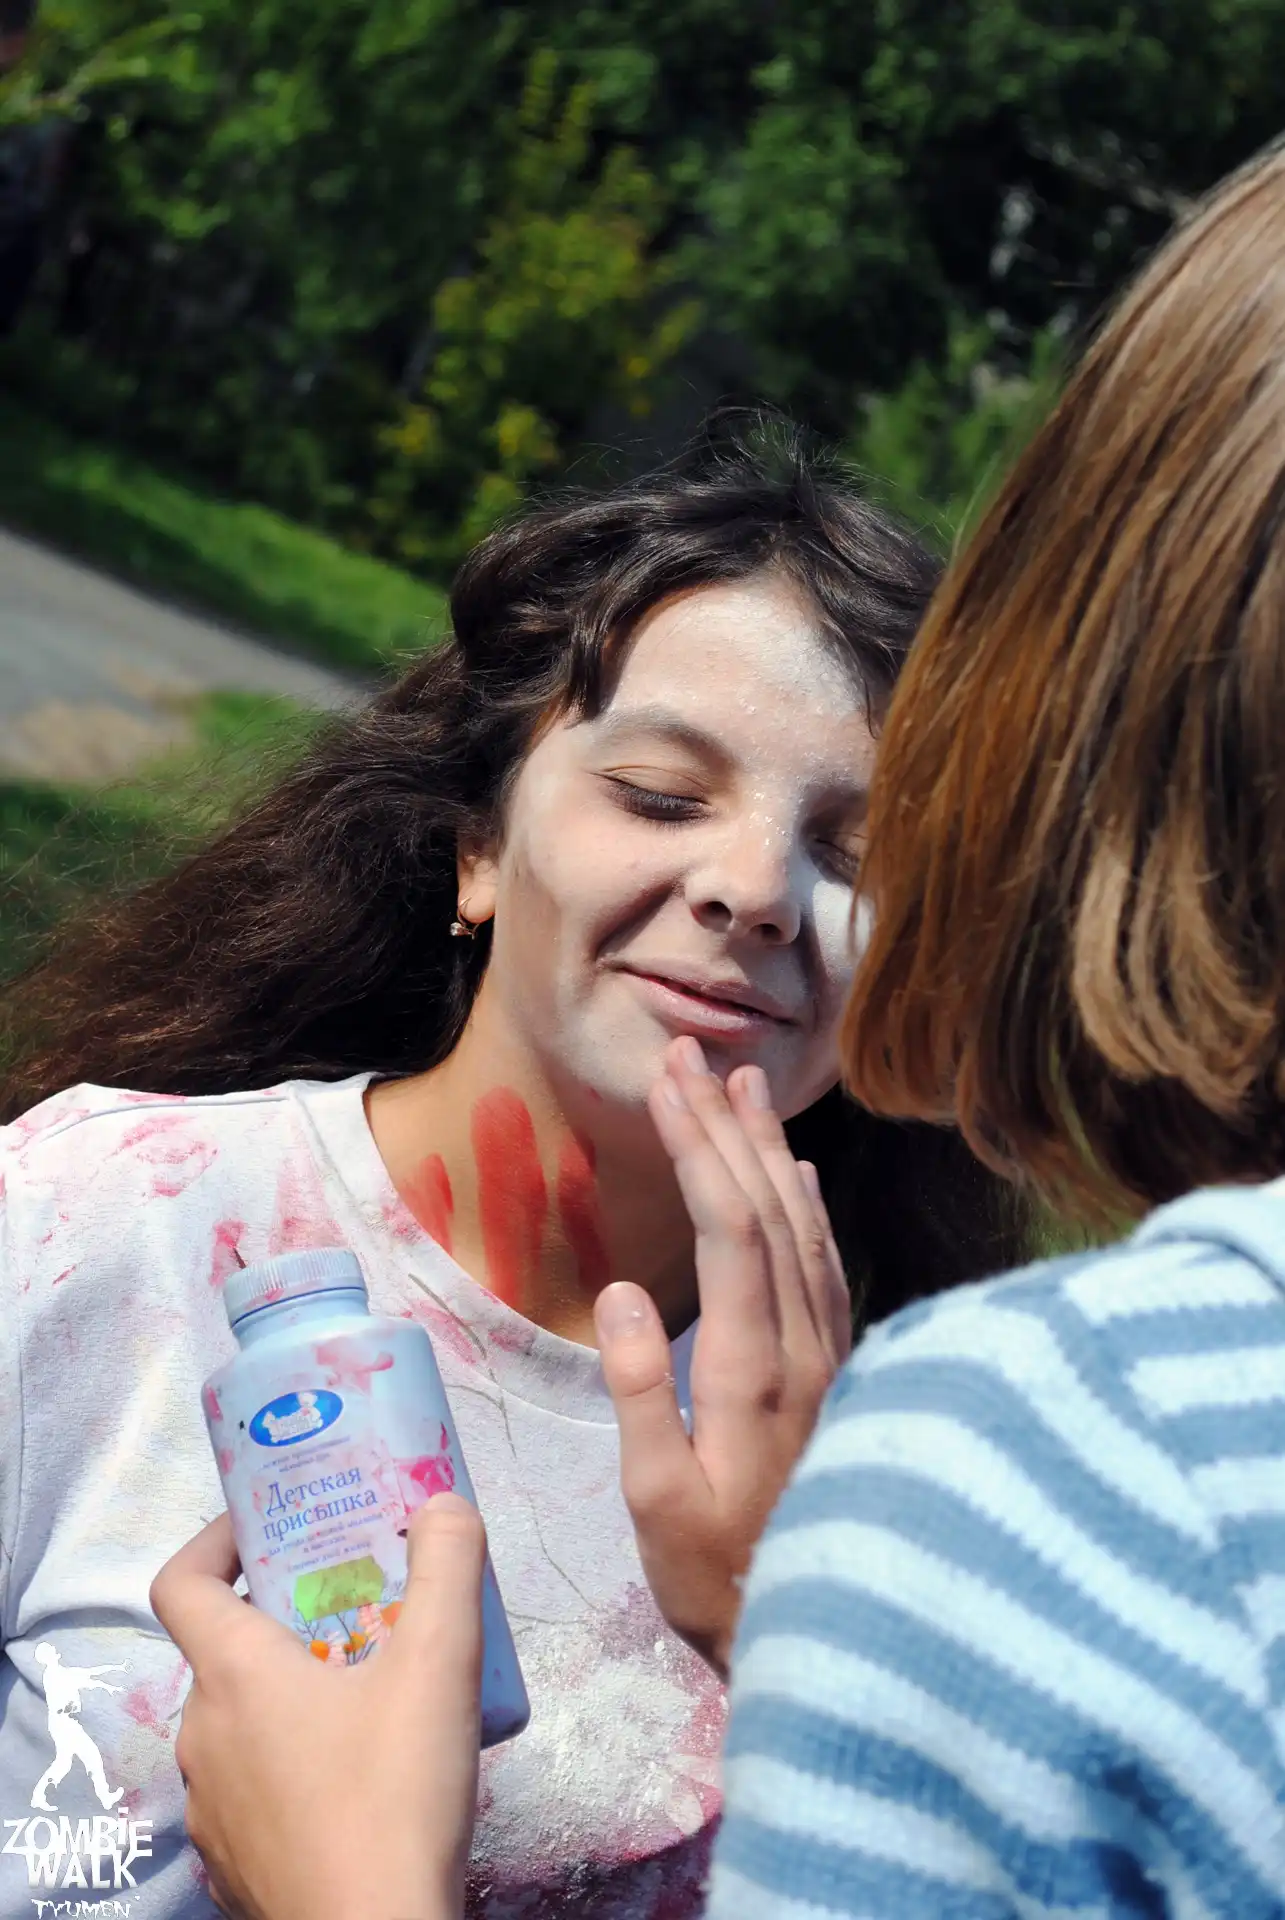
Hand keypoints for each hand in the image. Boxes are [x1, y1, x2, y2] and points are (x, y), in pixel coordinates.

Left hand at [150, 1494, 485, 1919]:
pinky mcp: (232, 1864)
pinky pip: (252, 1789)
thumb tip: (443, 1504)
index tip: (268, 1526)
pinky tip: (357, 1776)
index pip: (178, 1583)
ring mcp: (210, 1808)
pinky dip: (291, 1763)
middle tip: (355, 1605)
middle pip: (223, 1652)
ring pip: (239, 1723)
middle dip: (284, 1617)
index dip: (214, 1542)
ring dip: (290, 1693)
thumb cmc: (393, 1795)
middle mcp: (202, 1736)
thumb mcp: (440, 1664)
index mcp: (233, 1676)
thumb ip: (447, 1567)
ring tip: (368, 1690)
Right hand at [595, 1036, 851, 1678]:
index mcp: (755, 1368)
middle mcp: (805, 1346)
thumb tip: (623, 1289)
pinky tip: (795, 1174)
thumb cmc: (716, 1574)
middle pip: (769, 1208)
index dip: (699, 1145)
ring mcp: (829, 1355)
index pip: (731, 1228)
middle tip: (690, 1055)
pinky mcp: (836, 1368)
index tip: (667, 1081)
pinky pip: (826, 1262)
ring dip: (769, 1149)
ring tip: (741, 1083)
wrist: (821, 1623)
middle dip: (726, 1124)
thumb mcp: (657, 1501)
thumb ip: (644, 1392)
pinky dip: (806, 1204)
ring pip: (804, 1227)